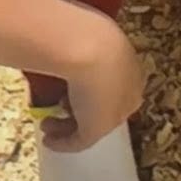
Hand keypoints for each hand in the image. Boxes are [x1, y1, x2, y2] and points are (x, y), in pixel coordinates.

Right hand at [41, 22, 145, 152]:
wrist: (95, 49)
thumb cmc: (93, 37)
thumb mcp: (94, 39)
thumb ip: (87, 49)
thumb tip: (70, 47)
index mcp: (133, 70)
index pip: (115, 87)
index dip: (93, 91)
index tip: (73, 89)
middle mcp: (129, 93)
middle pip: (103, 107)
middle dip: (81, 109)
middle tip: (59, 107)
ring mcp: (116, 113)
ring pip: (91, 124)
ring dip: (68, 125)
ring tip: (48, 123)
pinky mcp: (99, 129)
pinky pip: (80, 141)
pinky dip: (64, 143)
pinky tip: (49, 140)